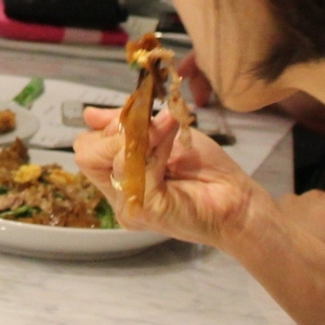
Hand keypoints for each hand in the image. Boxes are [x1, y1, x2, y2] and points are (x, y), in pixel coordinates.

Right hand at [72, 104, 266, 248]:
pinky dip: (156, 149)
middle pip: (85, 155)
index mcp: (118, 176)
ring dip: (143, 137)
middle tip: (149, 129)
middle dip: (117, 132)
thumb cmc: (206, 169)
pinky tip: (173, 144)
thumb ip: (127, 126)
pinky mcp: (144, 210)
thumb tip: (89, 114)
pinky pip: (136, 170)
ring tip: (169, 131)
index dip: (107, 127)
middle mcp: (118, 194)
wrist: (238, 199)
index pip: (86, 147)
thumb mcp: (161, 135)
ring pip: (111, 160)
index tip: (137, 117)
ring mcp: (129, 205)